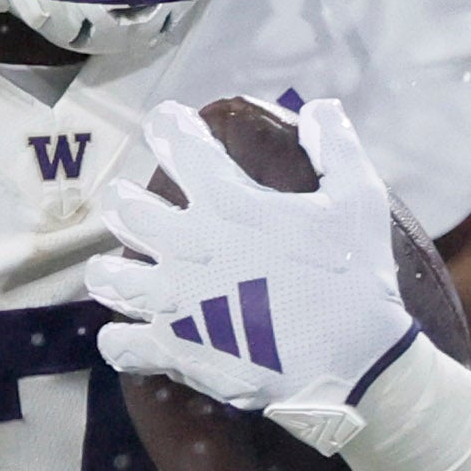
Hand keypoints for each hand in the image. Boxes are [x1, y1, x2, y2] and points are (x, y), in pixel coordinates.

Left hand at [91, 94, 423, 456]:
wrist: (351, 362)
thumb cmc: (354, 278)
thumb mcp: (360, 199)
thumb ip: (337, 147)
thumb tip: (320, 108)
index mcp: (227, 203)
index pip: (181, 146)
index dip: (169, 127)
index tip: (167, 123)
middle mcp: (187, 245)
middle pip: (127, 211)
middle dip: (125, 202)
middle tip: (129, 203)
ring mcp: (174, 301)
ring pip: (111, 278)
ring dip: (110, 271)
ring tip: (112, 271)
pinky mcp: (173, 350)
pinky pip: (121, 345)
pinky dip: (118, 340)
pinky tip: (124, 336)